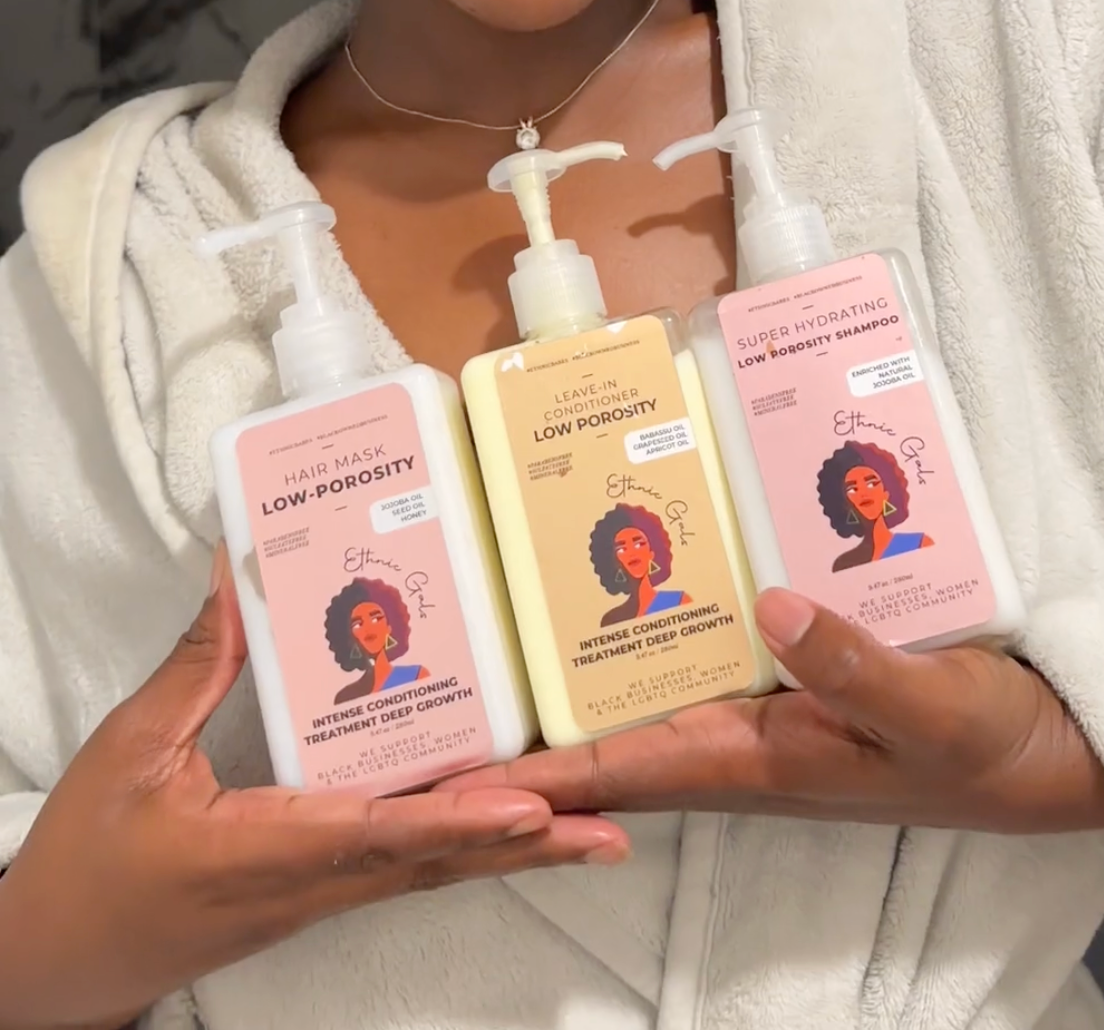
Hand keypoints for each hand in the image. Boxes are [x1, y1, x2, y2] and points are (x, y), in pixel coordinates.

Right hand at [0, 547, 626, 1029]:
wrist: (61, 962)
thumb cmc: (90, 865)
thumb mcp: (131, 753)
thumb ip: (196, 664)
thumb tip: (243, 573)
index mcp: (268, 849)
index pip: (381, 833)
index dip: (459, 819)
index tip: (529, 806)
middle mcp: (312, 878)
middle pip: (437, 859)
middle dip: (527, 843)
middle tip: (610, 825)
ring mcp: (318, 890)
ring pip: (430, 865)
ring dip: (509, 847)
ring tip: (588, 828)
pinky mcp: (314, 886)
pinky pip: (402, 862)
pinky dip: (460, 841)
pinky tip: (500, 818)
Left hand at [469, 588, 1103, 834]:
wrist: (1046, 755)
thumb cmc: (987, 747)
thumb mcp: (928, 705)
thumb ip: (852, 662)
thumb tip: (765, 604)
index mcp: (754, 759)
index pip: (617, 768)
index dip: (529, 771)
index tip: (442, 768)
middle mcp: (739, 737)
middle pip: (607, 732)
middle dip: (525, 719)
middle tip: (433, 678)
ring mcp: (759, 707)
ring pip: (646, 687)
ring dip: (577, 663)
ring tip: (495, 609)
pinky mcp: (787, 673)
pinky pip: (699, 651)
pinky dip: (653, 624)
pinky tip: (632, 572)